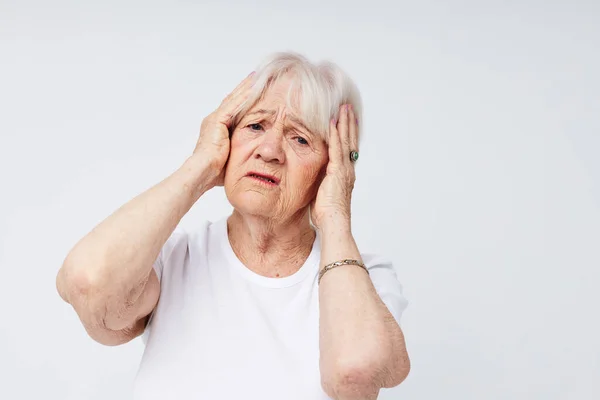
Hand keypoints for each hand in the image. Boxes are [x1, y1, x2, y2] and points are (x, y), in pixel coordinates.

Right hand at [192, 72, 254, 186]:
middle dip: (244, 88)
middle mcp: (214, 120)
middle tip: (255, 76)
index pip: (232, 109)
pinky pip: (233, 105)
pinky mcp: (217, 121)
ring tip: (256, 77)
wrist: (202, 172)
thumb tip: (252, 157)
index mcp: (216, 128)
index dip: (242, 99)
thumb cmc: (214, 171)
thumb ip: (239, 151)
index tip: (252, 90)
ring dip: (245, 88)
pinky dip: (244, 97)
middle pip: (232, 100)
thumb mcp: (231, 157)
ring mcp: (215, 119)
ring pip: (233, 99)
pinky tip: (253, 89)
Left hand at [310, 104, 358, 230]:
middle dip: (349, 123)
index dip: (347, 134)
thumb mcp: (322, 194)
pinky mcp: (337, 171)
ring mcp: (344, 169)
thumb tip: (312, 178)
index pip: (347, 149)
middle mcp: (347, 169)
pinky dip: (335, 134)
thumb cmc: (327, 215)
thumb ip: (319, 182)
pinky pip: (336, 148)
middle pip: (350, 140)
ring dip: (344, 123)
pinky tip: (332, 122)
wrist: (334, 224)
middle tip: (348, 107)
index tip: (346, 121)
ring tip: (344, 108)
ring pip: (346, 141)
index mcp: (344, 174)